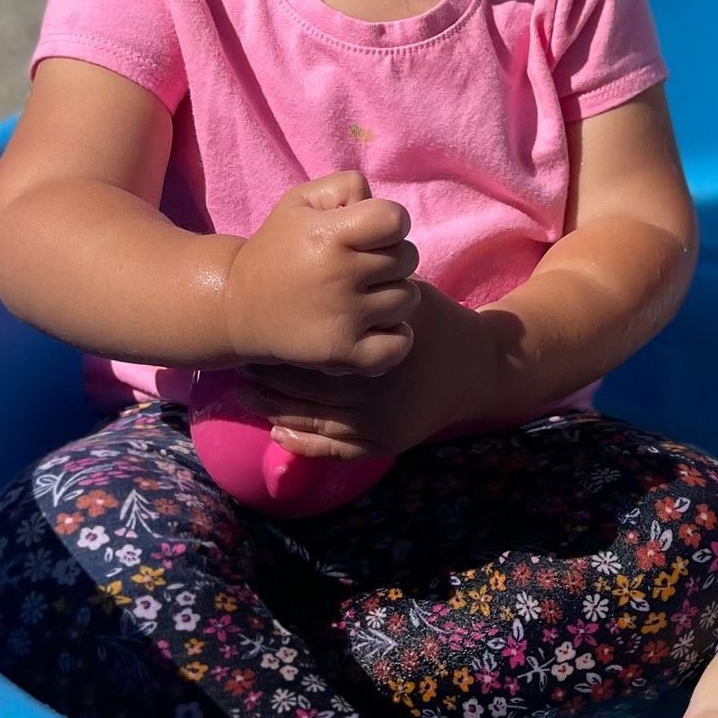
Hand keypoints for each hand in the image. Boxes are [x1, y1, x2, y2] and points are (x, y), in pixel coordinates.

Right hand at [222, 170, 418, 373]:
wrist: (237, 306)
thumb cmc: (278, 247)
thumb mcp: (301, 201)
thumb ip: (346, 186)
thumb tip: (379, 205)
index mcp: (329, 235)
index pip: (396, 220)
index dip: (391, 222)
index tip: (372, 232)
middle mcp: (338, 275)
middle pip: (408, 259)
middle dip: (391, 257)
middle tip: (362, 265)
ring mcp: (342, 317)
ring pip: (407, 298)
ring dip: (391, 294)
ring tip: (362, 294)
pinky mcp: (342, 353)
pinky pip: (399, 344)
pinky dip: (395, 337)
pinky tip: (374, 325)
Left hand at [245, 281, 477, 461]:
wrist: (477, 366)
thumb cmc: (436, 322)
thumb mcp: (407, 295)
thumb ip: (368, 288)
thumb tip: (321, 266)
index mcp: (374, 352)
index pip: (310, 353)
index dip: (278, 347)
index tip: (256, 335)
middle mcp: (374, 392)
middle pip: (303, 389)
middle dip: (267, 378)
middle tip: (240, 366)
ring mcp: (378, 423)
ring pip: (312, 421)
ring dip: (273, 409)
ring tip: (246, 395)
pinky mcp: (384, 443)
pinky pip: (333, 450)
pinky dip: (301, 442)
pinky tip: (277, 430)